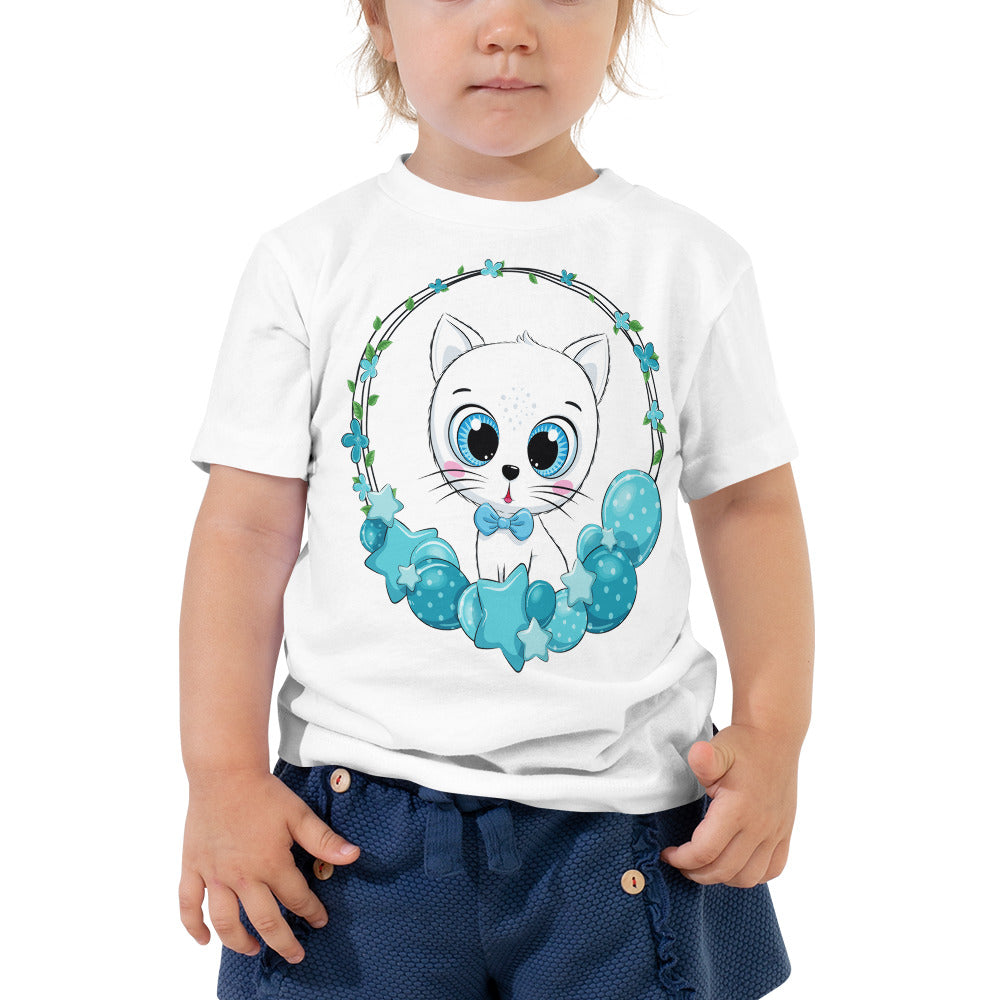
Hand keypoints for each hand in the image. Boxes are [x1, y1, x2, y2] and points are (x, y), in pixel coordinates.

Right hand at [179, 770, 359, 962]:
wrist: (224, 774)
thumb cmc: (263, 793)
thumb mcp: (299, 814)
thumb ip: (324, 840)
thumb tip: (353, 856)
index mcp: (271, 864)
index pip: (297, 898)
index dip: (312, 912)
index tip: (320, 920)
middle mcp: (242, 877)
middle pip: (264, 921)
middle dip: (283, 942)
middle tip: (295, 955)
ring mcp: (214, 875)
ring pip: (225, 922)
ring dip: (239, 942)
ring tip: (253, 949)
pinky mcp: (193, 867)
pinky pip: (188, 905)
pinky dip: (193, 926)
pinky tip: (203, 939)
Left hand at [660, 724, 797, 886]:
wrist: (775, 737)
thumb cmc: (743, 744)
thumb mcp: (719, 748)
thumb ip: (705, 759)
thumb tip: (698, 756)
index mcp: (739, 809)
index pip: (706, 851)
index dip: (682, 859)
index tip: (668, 854)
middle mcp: (760, 826)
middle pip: (724, 870)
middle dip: (697, 873)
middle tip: (681, 864)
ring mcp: (776, 832)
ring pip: (749, 877)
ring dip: (723, 878)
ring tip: (705, 867)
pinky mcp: (785, 832)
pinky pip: (773, 869)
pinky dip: (752, 875)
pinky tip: (735, 865)